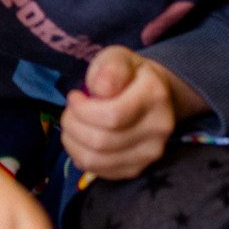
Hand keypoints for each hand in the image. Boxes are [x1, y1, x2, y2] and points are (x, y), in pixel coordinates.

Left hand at [60, 47, 199, 179]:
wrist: (153, 95)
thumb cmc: (128, 74)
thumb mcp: (117, 58)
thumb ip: (109, 68)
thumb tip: (99, 89)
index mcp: (154, 95)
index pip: (112, 116)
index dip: (82, 109)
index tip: (75, 96)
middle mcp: (158, 128)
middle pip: (101, 141)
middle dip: (73, 125)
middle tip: (70, 111)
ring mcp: (150, 153)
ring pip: (97, 160)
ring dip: (72, 142)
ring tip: (72, 125)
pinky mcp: (138, 168)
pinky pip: (100, 171)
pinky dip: (80, 156)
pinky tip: (80, 140)